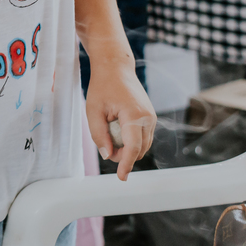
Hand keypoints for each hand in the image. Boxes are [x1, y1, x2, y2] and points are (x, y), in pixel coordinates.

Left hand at [86, 62, 154, 180]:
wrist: (115, 68)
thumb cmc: (102, 87)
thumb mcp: (93, 111)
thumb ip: (99, 135)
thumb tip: (108, 156)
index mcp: (134, 115)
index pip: (133, 147)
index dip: (126, 164)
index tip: (121, 178)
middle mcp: (148, 117)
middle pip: (139, 150)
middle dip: (123, 156)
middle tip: (106, 147)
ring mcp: (151, 117)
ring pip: (143, 145)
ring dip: (128, 149)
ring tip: (110, 136)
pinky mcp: (150, 117)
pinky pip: (143, 137)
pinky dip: (132, 141)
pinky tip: (118, 132)